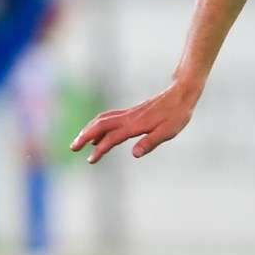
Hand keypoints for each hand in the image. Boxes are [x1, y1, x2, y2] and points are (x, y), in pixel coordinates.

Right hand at [70, 82, 199, 163]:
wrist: (181, 94)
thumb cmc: (177, 115)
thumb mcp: (168, 132)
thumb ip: (151, 142)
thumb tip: (134, 154)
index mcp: (135, 125)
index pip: (112, 138)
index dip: (100, 150)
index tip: (90, 160)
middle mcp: (129, 118)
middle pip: (100, 125)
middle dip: (84, 136)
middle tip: (72, 148)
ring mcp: (129, 114)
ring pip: (103, 119)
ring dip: (89, 129)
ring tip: (80, 141)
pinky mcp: (132, 112)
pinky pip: (110, 117)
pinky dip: (99, 124)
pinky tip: (99, 132)